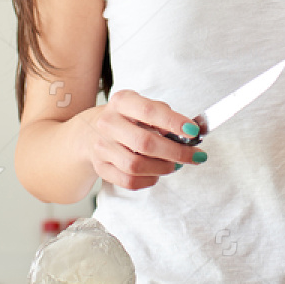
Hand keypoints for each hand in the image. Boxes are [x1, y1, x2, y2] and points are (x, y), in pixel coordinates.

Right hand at [79, 89, 204, 190]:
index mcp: (122, 102)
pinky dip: (149, 180)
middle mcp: (108, 123)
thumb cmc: (126, 119)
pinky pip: (129, 181)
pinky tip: (157, 173)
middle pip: (144, 143)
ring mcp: (102, 147)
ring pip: (136, 166)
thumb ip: (165, 116)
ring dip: (163, 168)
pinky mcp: (101, 168)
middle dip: (176, 152)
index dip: (174, 122)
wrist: (90, 132)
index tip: (194, 132)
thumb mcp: (142, 107)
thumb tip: (191, 132)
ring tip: (175, 165)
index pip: (149, 111)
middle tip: (195, 155)